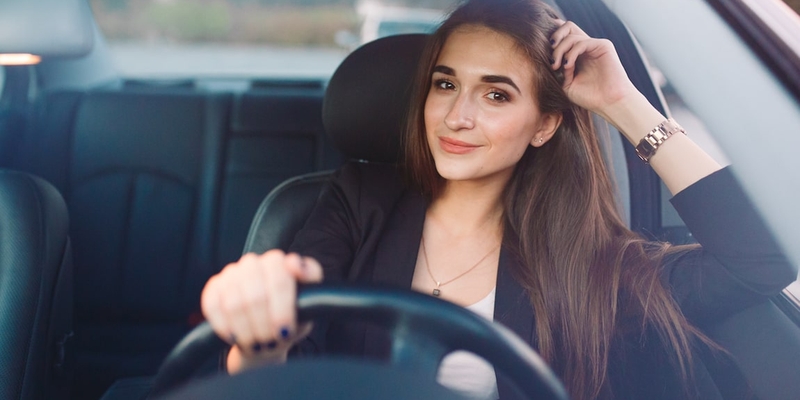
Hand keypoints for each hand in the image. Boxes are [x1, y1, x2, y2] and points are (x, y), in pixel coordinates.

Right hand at [201, 250, 322, 371]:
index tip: (285, 330)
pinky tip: (235, 337)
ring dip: (246, 330)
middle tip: (270, 341)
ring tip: (256, 343)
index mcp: (278, 262)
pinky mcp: (214, 286)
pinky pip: (212, 306)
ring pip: (234, 303)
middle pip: (256, 295)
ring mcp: (232, 273)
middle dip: (264, 325)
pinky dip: (224, 326)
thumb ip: (310, 279)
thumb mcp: (311, 302)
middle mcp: (254, 262)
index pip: (279, 280)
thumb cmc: (291, 317)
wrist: (267, 334)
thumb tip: (296, 266)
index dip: (282, 309)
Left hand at [549, 21, 638, 115]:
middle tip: (550, 58)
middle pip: (567, 28)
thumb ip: (558, 70)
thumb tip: (551, 57)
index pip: (562, 37)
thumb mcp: (566, 85)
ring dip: (559, 50)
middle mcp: (585, 48)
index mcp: (576, 55)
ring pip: (571, 35)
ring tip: (556, 66)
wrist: (609, 104)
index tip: (543, 59)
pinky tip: (567, 66)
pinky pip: (582, 42)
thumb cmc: (589, 98)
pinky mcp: (603, 46)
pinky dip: (571, 53)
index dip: (551, 42)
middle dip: (554, 38)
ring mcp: (594, 46)